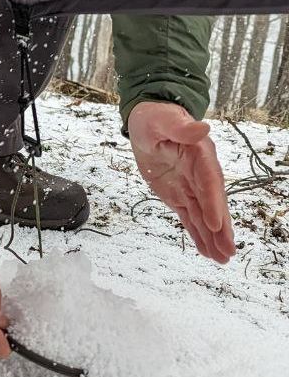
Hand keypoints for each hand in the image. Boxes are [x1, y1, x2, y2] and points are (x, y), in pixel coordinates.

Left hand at [128, 101, 234, 263]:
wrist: (147, 122)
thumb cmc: (155, 117)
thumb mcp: (162, 120)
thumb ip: (181, 127)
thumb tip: (202, 127)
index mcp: (200, 154)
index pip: (209, 181)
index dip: (213, 202)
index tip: (216, 224)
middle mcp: (200, 173)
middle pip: (212, 203)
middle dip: (220, 227)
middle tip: (228, 251)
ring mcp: (191, 186)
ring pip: (203, 214)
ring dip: (212, 236)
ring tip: (223, 259)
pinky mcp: (179, 195)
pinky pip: (190, 217)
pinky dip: (198, 234)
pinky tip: (208, 252)